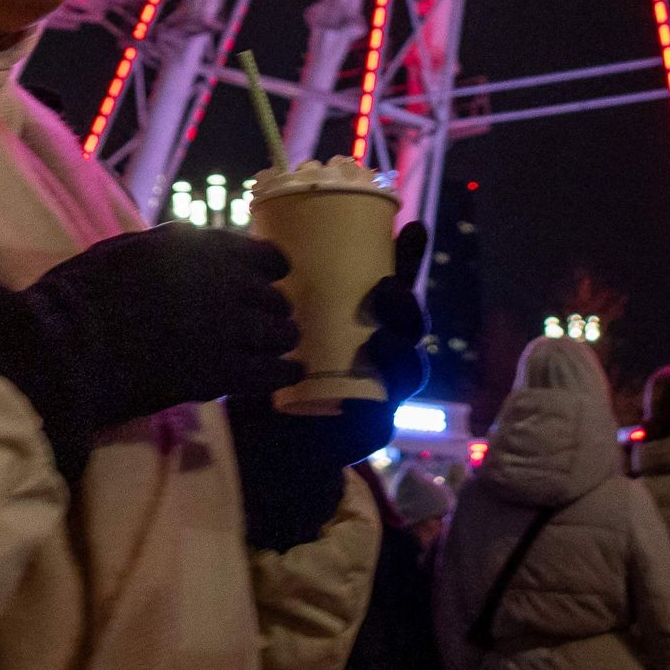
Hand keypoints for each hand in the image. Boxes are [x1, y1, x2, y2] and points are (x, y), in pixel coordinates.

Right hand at [47, 225, 306, 428]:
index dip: (268, 270)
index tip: (270, 279)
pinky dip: (284, 372)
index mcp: (197, 246)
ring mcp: (225, 327)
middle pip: (273, 297)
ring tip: (282, 349)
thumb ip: (167, 250)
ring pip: (279, 333)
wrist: (65, 346)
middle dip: (273, 310)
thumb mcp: (126, 250)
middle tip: (269, 323)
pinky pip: (271, 373)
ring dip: (281, 340)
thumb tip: (186, 253)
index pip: (260, 254)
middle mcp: (221, 281)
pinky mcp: (220, 372)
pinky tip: (292, 373)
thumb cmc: (79, 294)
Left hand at [229, 222, 432, 549]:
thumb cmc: (267, 373)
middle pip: (410, 323)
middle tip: (387, 288)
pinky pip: (381, 419)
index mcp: (361, 318)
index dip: (408, 256)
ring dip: (400, 352)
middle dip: (407, 304)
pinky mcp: (370, 430)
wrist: (262, 442)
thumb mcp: (267, 328)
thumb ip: (271, 296)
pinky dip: (375, 411)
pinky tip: (361, 404)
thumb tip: (258, 240)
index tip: (411, 227)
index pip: (392, 281)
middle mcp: (380, 350)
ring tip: (378, 341)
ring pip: (409, 368)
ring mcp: (380, 391)